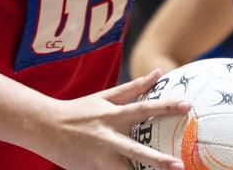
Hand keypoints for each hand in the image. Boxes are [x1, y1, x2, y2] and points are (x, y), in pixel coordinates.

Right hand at [32, 70, 191, 169]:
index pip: (144, 109)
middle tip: (180, 165)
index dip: (166, 106)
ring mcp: (100, 158)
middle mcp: (108, 138)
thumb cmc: (79, 111)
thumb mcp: (104, 97)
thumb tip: (158, 73)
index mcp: (113, 116)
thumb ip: (134, 88)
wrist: (44, 128)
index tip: (187, 106)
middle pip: (136, 150)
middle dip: (158, 160)